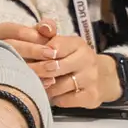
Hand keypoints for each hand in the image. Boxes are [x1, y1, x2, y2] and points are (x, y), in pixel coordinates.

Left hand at [0, 21, 117, 109]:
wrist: (102, 77)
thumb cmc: (72, 59)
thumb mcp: (62, 43)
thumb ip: (48, 32)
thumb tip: (43, 26)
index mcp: (78, 44)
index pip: (54, 47)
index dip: (38, 53)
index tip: (27, 57)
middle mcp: (87, 59)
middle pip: (54, 68)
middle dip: (36, 72)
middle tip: (25, 74)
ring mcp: (91, 78)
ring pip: (57, 87)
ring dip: (45, 87)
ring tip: (38, 85)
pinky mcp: (91, 96)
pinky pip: (64, 100)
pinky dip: (55, 99)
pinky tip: (53, 95)